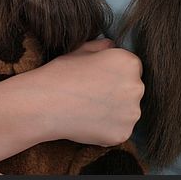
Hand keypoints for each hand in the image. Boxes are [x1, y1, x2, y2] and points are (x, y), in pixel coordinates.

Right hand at [22, 38, 143, 146]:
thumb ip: (102, 47)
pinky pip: (119, 130)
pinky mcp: (123, 133)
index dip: (114, 73)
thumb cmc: (60, 73)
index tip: (99, 79)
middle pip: (132, 90)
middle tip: (93, 95)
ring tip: (89, 109)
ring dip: (114, 111)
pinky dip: (107, 128)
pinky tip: (88, 121)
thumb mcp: (81, 50)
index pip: (132, 68)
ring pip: (127, 112)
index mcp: (129, 63)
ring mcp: (131, 113)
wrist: (44, 103)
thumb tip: (112, 46)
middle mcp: (137, 87)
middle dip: (117, 92)